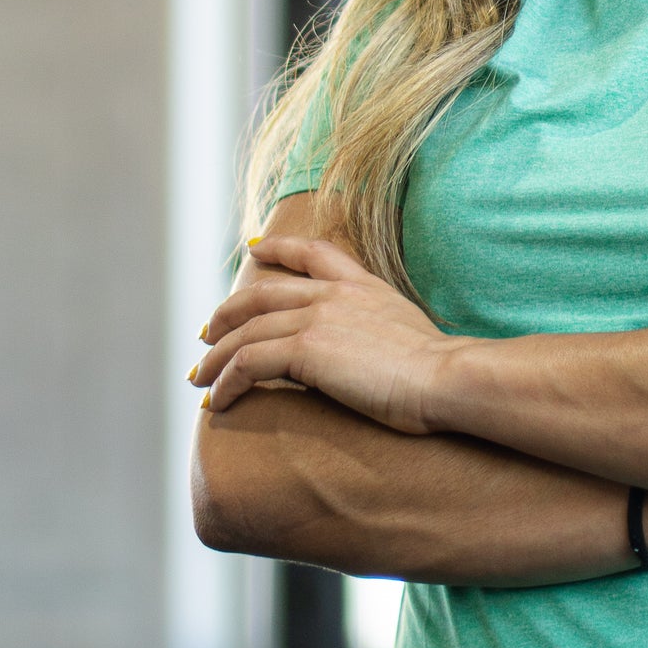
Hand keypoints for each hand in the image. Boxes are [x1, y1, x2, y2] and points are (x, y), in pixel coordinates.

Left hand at [192, 233, 454, 430]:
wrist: (446, 377)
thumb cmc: (441, 370)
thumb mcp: (411, 333)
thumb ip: (383, 329)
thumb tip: (375, 351)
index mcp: (363, 286)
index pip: (314, 252)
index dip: (280, 246)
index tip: (254, 245)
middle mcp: (335, 295)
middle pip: (262, 293)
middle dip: (227, 314)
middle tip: (206, 335)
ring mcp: (317, 319)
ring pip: (245, 332)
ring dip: (216, 358)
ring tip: (201, 379)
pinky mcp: (305, 350)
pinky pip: (247, 363)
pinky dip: (226, 382)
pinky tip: (218, 401)